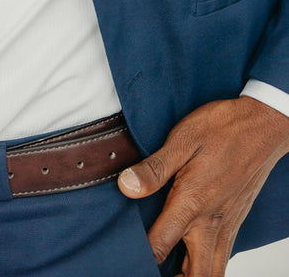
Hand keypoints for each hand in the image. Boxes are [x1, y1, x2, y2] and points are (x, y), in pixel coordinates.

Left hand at [118, 97, 288, 275]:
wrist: (262, 125)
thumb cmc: (222, 128)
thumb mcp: (183, 139)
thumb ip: (154, 168)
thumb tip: (126, 187)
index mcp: (193, 203)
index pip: (160, 247)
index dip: (139, 258)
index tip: (125, 257)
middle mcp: (212, 223)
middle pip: (196, 276)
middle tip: (149, 271)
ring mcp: (227, 225)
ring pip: (213, 272)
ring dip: (192, 276)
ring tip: (169, 271)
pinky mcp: (235, 222)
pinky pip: (222, 257)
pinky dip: (206, 265)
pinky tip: (190, 254)